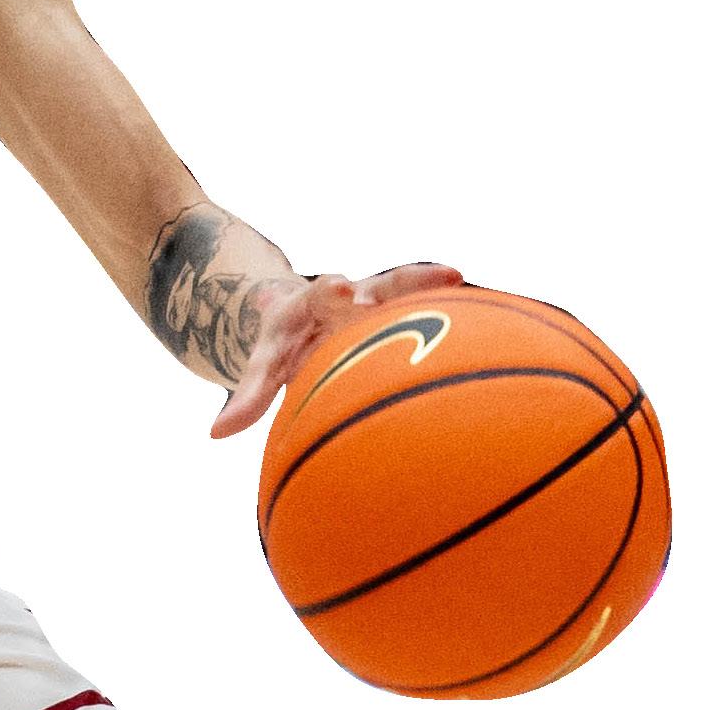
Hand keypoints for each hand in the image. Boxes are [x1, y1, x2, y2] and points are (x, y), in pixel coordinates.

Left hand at [208, 262, 464, 440]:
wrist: (302, 313)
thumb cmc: (284, 345)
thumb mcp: (265, 364)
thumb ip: (249, 396)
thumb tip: (215, 433)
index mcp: (312, 305)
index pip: (318, 294)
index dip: (329, 294)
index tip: (338, 287)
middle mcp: (352, 297)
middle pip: (375, 285)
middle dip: (394, 285)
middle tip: (422, 283)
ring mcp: (382, 302)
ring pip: (408, 289)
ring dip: (428, 284)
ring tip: (456, 276)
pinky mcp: (404, 312)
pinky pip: (432, 309)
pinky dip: (455, 311)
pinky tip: (493, 317)